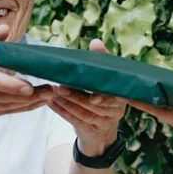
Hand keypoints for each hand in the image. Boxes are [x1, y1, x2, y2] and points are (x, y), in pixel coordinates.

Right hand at [0, 25, 54, 118]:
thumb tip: (4, 29)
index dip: (10, 86)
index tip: (29, 87)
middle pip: (1, 96)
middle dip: (28, 96)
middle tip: (50, 90)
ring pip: (3, 107)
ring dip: (27, 104)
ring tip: (46, 96)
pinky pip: (0, 113)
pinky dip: (17, 109)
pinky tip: (32, 103)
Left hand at [47, 39, 126, 155]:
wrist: (103, 129)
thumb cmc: (103, 95)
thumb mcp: (105, 79)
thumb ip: (102, 60)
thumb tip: (96, 42)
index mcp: (121, 97)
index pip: (113, 96)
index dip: (102, 96)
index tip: (92, 95)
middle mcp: (116, 112)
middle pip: (95, 106)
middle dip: (76, 96)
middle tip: (60, 87)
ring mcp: (104, 123)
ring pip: (84, 114)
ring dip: (66, 103)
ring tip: (53, 93)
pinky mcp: (91, 131)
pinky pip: (75, 121)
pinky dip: (62, 111)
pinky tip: (51, 103)